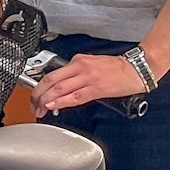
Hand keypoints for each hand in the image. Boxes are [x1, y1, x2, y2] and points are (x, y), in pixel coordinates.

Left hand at [31, 53, 151, 117]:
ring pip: (60, 88)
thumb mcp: (92, 64)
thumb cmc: (117, 68)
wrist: (136, 69)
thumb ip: (77, 72)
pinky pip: (75, 96)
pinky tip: (53, 105)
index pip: (52, 73)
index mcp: (78, 60)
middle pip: (51, 80)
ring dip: (46, 100)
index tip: (35, 96)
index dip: (40, 86)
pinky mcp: (96, 88)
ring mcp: (88, 77)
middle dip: (38, 94)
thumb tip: (62, 85)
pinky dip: (61, 101)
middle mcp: (80, 67)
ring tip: (40, 109)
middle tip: (33, 104)